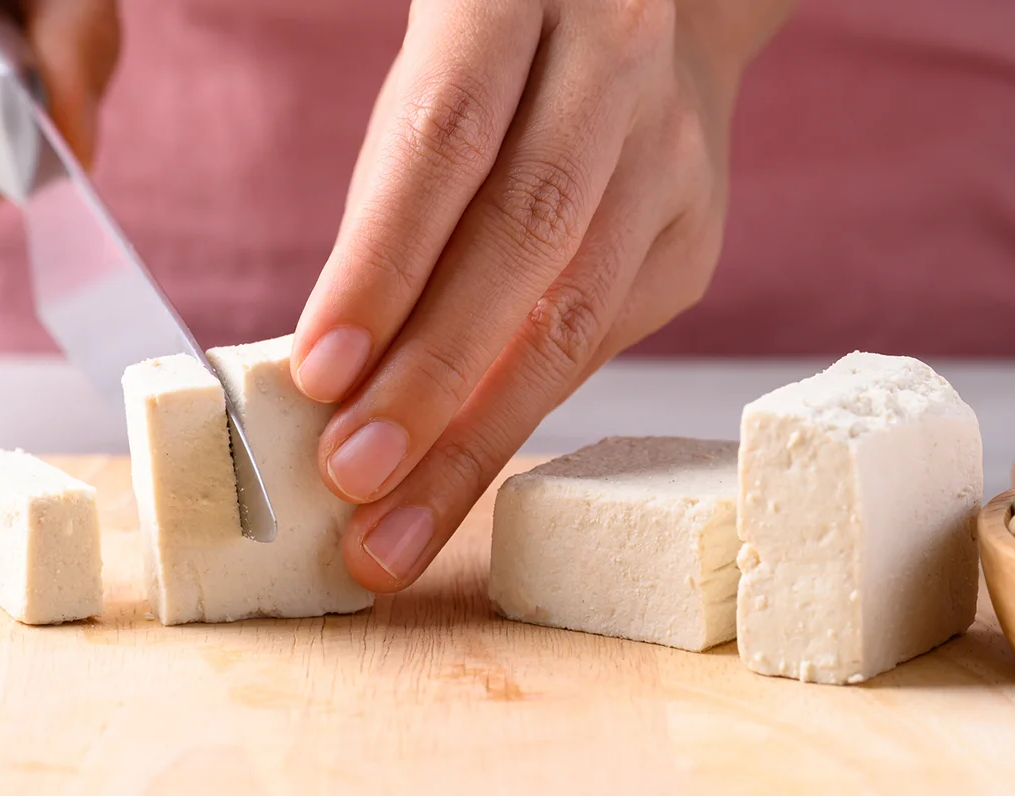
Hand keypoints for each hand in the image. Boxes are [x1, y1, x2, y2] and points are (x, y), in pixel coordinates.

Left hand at [293, 0, 793, 590]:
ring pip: (576, 311)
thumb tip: (326, 374)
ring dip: (476, 433)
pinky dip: (520, 411)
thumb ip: (387, 211)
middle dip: (432, 377)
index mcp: (520, 0)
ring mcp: (672, 155)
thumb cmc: (498, 75)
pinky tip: (458, 474)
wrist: (663, 24)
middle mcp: (614, 65)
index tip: (318, 376)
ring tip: (396, 524)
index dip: (381, 267)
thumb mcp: (424, 91)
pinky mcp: (696, 237)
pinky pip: (600, 341)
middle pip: (524, 238)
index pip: (445, 144)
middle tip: (352, 478)